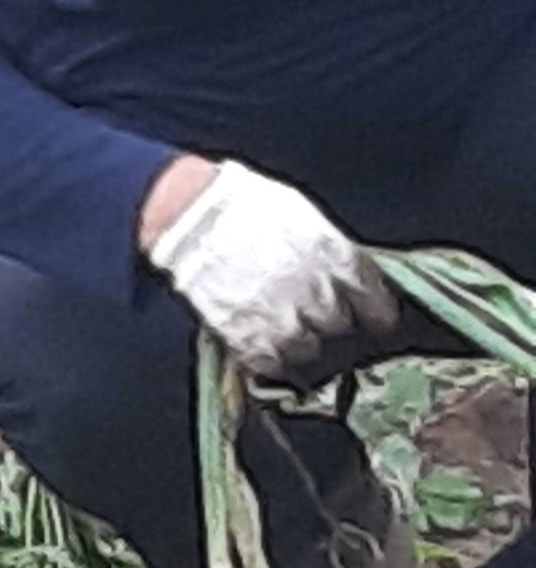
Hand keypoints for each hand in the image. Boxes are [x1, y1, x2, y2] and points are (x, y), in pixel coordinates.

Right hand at [142, 155, 389, 374]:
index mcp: (335, 257)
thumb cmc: (246, 203)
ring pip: (312, 353)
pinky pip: (275, 365)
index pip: (378, 304)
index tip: (373, 318)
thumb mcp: (301, 215)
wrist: (188, 212)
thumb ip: (332, 251)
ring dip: (306, 343)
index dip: (377, 314)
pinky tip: (266, 339)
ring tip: (290, 327)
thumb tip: (354, 277)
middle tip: (321, 315)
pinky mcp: (250, 339)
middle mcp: (317, 293)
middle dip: (335, 323)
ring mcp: (284, 320)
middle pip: (343, 328)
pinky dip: (274, 357)